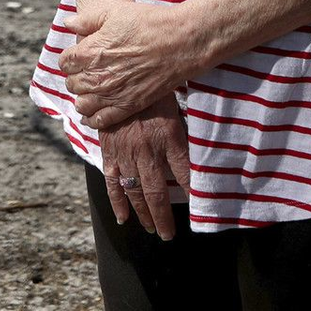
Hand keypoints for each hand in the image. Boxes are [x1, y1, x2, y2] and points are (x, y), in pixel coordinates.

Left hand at [59, 2, 197, 129]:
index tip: (78, 56)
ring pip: (82, 104)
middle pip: (72, 84)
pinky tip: (92, 115)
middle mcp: (97, 76)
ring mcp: (112, 94)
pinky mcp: (128, 106)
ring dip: (82, 98)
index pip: (65, 63)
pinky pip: (101, 121)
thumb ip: (87, 20)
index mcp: (90, 51)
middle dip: (75, 77)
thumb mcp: (115, 12)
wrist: (180, 42)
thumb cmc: (149, 23)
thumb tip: (68, 23)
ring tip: (89, 92)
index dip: (70, 58)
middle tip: (86, 72)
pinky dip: (92, 119)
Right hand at [98, 94, 191, 240]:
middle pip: (158, 192)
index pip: (186, 172)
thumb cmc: (153, 89)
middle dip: (163, 217)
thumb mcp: (176, 103)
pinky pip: (113, 181)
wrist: (117, 76)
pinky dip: (117, 201)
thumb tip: (201, 145)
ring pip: (135, 192)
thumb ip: (185, 126)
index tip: (199, 208)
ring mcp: (127, 153)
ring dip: (144, 214)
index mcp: (169, 137)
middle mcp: (148, 151)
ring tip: (151, 229)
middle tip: (168, 234)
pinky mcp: (110, 151)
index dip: (193, 192)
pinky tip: (123, 217)